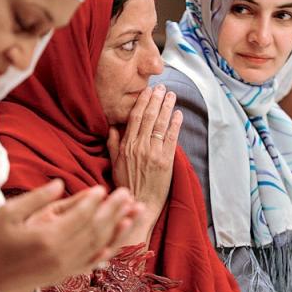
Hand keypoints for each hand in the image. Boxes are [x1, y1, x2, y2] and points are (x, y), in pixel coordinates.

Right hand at [0, 180, 141, 291]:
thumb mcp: (8, 212)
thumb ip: (37, 198)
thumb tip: (61, 182)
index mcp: (46, 238)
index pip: (79, 217)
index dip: (93, 201)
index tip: (103, 188)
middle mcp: (60, 255)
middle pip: (95, 229)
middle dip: (114, 210)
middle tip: (127, 194)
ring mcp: (65, 267)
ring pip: (100, 245)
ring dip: (119, 227)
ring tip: (135, 212)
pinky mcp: (65, 274)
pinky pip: (93, 261)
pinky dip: (109, 248)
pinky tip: (120, 237)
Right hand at [107, 84, 182, 242]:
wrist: (140, 204)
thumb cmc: (126, 185)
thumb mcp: (114, 164)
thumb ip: (113, 144)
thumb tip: (112, 127)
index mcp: (126, 146)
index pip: (135, 117)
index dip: (143, 102)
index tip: (148, 90)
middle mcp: (140, 147)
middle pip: (150, 117)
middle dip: (157, 99)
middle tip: (162, 87)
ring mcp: (154, 153)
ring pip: (162, 124)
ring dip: (168, 107)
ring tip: (172, 95)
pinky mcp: (166, 161)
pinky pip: (173, 138)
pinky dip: (176, 124)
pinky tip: (179, 114)